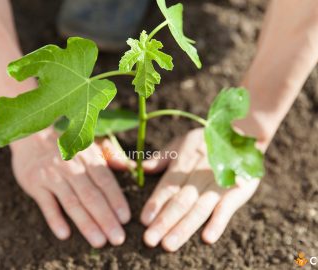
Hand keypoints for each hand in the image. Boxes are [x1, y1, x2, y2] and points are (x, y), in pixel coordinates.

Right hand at [10, 127, 130, 247]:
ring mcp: (52, 175)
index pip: (105, 181)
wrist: (32, 136)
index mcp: (88, 157)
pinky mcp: (35, 183)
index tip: (125, 219)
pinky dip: (55, 219)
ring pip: (72, 202)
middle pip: (91, 196)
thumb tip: (128, 166)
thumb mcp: (90, 145)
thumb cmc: (68, 145)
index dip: (116, 200)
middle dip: (106, 218)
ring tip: (99, 241)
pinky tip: (65, 234)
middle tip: (117, 238)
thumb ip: (110, 156)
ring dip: (86, 223)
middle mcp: (71, 167)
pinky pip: (46, 204)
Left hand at [140, 128, 261, 251]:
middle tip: (150, 240)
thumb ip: (163, 157)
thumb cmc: (206, 141)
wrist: (243, 133)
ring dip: (184, 227)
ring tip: (169, 244)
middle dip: (164, 221)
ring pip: (199, 209)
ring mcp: (218, 185)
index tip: (144, 220)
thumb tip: (143, 168)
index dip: (156, 203)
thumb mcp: (182, 142)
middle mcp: (199, 176)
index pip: (167, 186)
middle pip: (180, 201)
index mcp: (184, 163)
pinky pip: (227, 208)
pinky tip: (208, 238)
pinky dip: (218, 223)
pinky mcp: (237, 191)